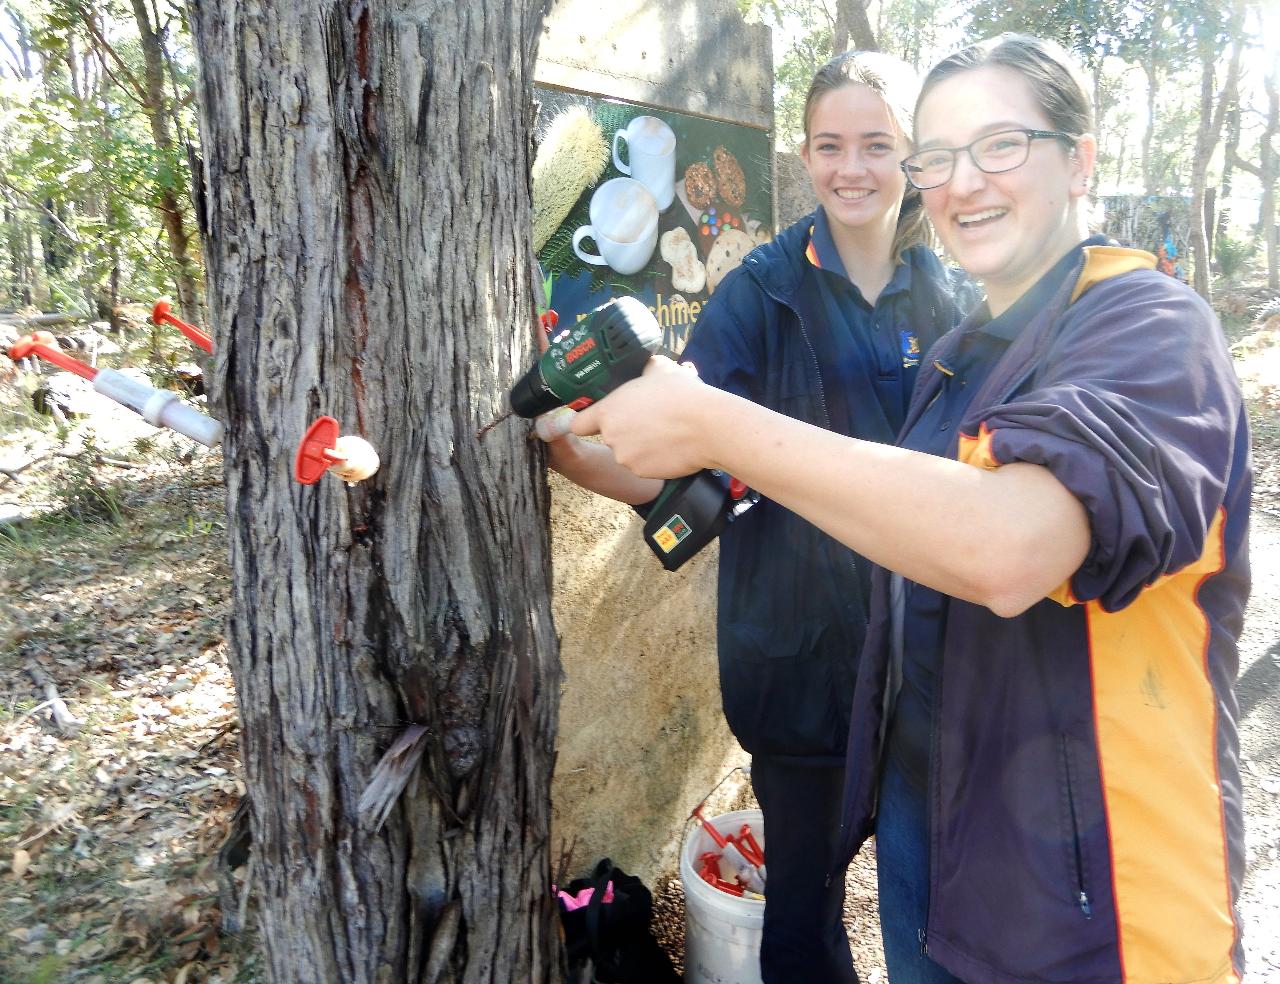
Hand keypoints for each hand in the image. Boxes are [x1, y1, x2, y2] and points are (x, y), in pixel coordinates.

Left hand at [570, 356, 714, 478]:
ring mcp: (626, 457)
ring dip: (640, 446)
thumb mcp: (659, 369)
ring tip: (664, 433)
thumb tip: (643, 365)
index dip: (587, 421)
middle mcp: (611, 436)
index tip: (597, 418)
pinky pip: (644, 465)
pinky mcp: (643, 472)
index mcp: (608, 410)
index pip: (578, 424)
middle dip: (624, 430)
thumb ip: (642, 370)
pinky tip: (671, 447)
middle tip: (648, 419)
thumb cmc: (682, 394)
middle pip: (610, 436)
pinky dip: (654, 459)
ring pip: (627, 452)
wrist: (708, 426)